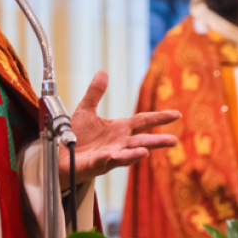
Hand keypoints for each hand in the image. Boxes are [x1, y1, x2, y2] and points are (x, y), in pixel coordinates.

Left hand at [60, 71, 180, 183]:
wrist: (60, 155)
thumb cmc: (76, 135)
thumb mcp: (86, 110)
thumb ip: (95, 93)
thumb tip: (103, 72)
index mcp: (120, 129)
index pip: (143, 122)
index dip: (159, 118)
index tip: (177, 115)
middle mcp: (118, 144)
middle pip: (141, 142)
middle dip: (157, 142)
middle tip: (174, 141)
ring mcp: (108, 156)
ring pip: (125, 156)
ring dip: (134, 154)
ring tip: (145, 152)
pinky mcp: (94, 165)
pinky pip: (102, 163)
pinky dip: (108, 160)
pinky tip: (112, 156)